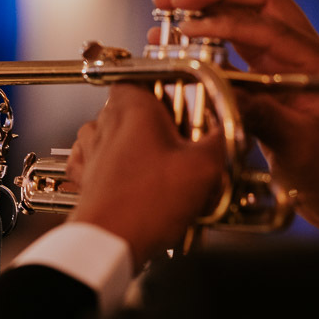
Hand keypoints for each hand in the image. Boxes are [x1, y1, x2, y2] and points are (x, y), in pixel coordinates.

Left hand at [66, 83, 224, 267]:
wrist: (109, 242)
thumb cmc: (146, 203)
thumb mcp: (203, 167)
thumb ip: (221, 140)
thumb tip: (233, 128)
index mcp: (131, 107)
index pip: (145, 76)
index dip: (169, 87)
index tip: (188, 100)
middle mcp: (104, 122)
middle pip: (134, 107)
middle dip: (160, 122)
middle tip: (185, 140)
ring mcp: (90, 149)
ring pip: (117, 133)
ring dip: (139, 145)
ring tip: (165, 166)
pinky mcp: (85, 175)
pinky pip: (101, 160)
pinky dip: (119, 166)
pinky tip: (139, 181)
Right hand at [150, 0, 318, 235]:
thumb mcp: (295, 144)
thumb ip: (257, 111)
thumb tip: (213, 84)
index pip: (266, 25)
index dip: (221, 21)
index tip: (184, 27)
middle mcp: (309, 54)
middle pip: (261, 1)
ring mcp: (293, 66)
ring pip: (249, 21)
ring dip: (210, 13)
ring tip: (169, 11)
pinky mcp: (278, 82)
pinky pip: (242, 52)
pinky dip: (212, 44)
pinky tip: (183, 44)